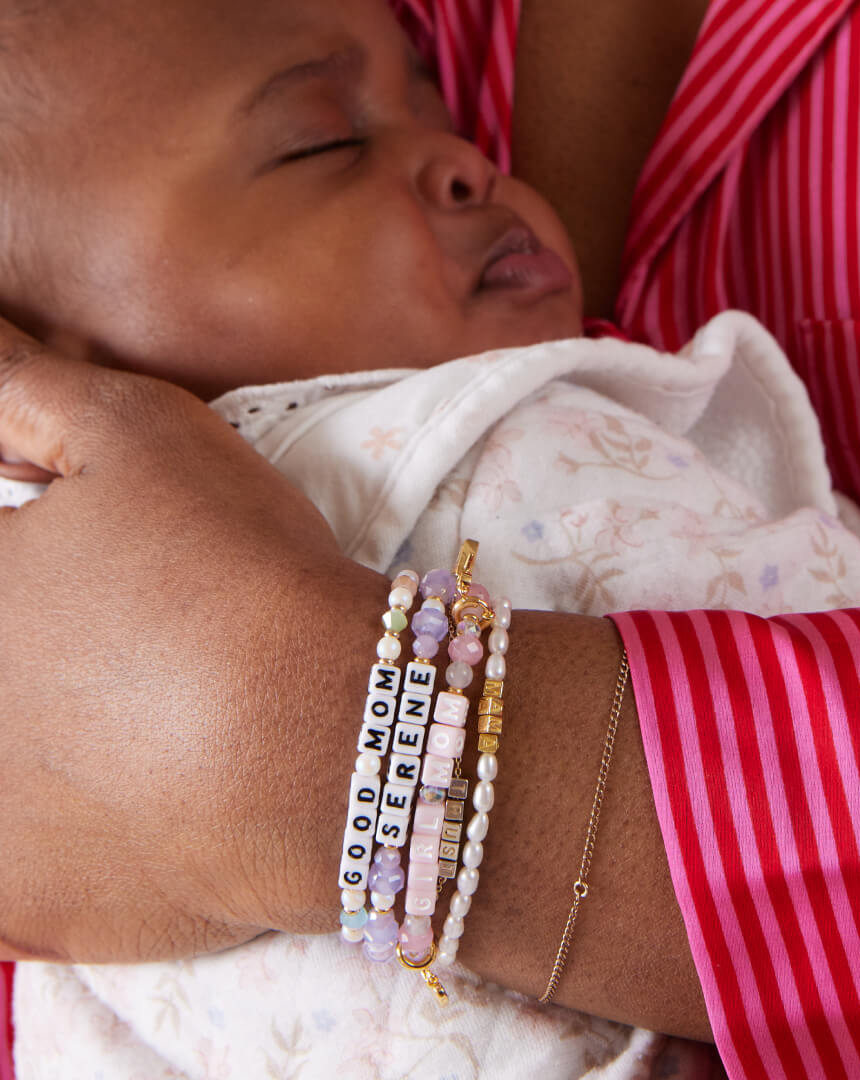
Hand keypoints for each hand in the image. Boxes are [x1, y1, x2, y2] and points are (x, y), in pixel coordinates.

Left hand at [0, 325, 384, 961]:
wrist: (329, 739)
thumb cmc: (234, 575)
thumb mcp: (137, 437)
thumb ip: (20, 386)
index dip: (24, 537)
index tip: (75, 554)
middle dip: (42, 628)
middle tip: (128, 625)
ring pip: (3, 763)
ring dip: (43, 730)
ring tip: (141, 701)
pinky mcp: (29, 913)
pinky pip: (19, 867)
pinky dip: (61, 826)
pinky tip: (131, 788)